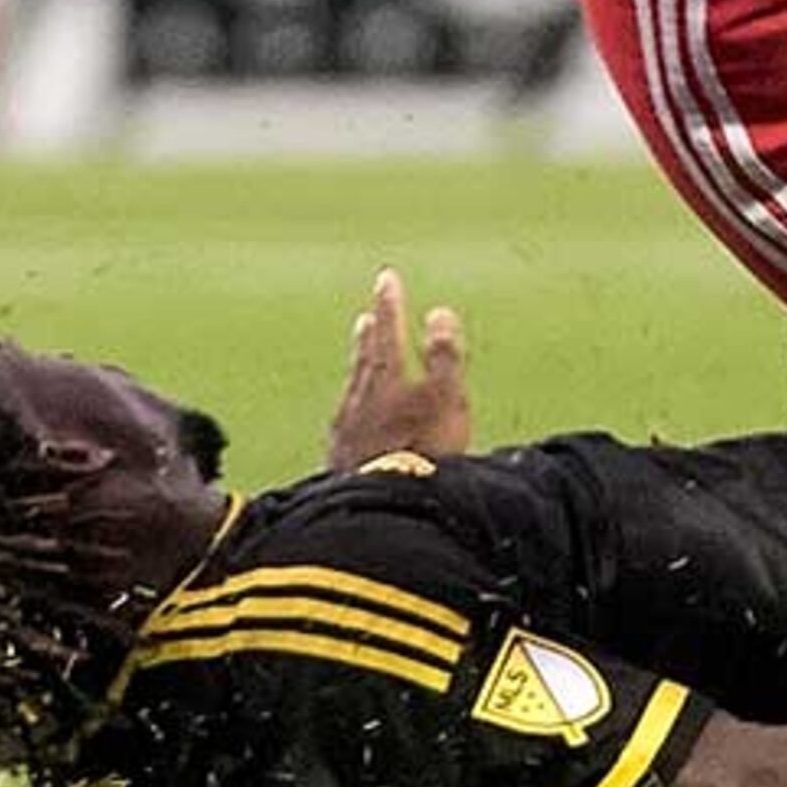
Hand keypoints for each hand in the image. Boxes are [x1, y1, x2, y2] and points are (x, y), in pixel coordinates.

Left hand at [325, 267, 471, 471]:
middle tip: (367, 315)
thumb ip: (444, 356)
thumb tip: (439, 312)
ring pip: (353, 390)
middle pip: (365, 360)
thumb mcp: (447, 400)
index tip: (386, 278)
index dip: (390, 305)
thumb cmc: (423, 452)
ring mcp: (346, 432)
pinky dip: (352, 409)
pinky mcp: (339, 462)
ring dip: (360, 368)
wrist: (381, 509)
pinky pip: (345, 423)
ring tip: (362, 355)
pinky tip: (351, 418)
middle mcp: (359, 401)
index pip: (388, 332)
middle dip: (370, 335)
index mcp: (387, 380)